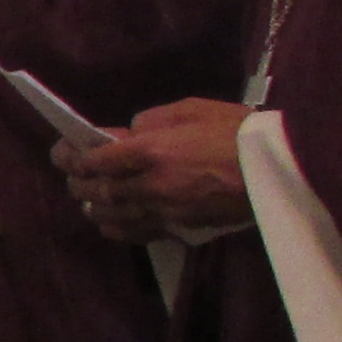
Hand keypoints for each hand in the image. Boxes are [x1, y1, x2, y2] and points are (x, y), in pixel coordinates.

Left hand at [60, 96, 257, 243]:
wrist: (278, 168)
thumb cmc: (238, 130)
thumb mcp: (192, 109)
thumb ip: (152, 120)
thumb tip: (128, 133)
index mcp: (150, 151)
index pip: (94, 159)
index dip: (71, 156)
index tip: (63, 151)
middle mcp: (149, 185)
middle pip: (95, 189)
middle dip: (76, 181)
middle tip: (72, 174)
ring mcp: (162, 210)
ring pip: (110, 214)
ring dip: (92, 204)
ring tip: (88, 195)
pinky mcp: (178, 228)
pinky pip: (133, 232)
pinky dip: (115, 226)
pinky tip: (110, 219)